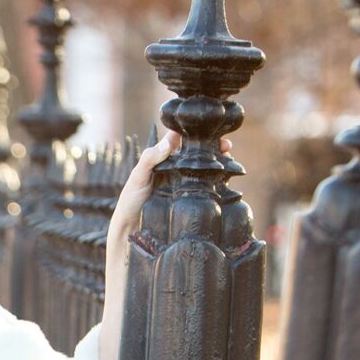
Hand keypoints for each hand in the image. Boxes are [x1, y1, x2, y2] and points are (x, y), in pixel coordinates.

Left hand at [108, 126, 233, 244]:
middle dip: (214, 148)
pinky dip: (219, 182)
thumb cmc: (130, 201)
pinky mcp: (191, 200)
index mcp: (163, 160)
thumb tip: (168, 144)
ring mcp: (185, 185)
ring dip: (219, 163)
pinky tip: (227, 180)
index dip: (195, 133)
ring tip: (229, 160)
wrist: (131, 230)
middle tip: (226, 146)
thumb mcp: (137, 177)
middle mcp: (176, 170)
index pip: (181, 140)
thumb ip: (149, 159)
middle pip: (198, 154)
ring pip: (206, 170)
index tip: (208, 129)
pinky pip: (207, 188)